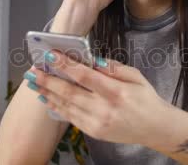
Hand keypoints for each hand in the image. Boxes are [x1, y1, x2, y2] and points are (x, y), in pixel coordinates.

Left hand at [26, 51, 171, 145]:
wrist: (155, 128)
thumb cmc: (146, 98)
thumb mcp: (135, 76)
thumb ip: (112, 68)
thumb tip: (90, 60)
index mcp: (117, 92)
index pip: (85, 76)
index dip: (66, 65)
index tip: (50, 56)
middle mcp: (104, 109)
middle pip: (70, 92)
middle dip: (49, 80)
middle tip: (32, 70)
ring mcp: (97, 123)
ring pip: (67, 105)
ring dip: (48, 92)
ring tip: (33, 82)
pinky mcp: (93, 132)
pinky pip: (70, 117)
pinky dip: (56, 106)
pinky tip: (46, 97)